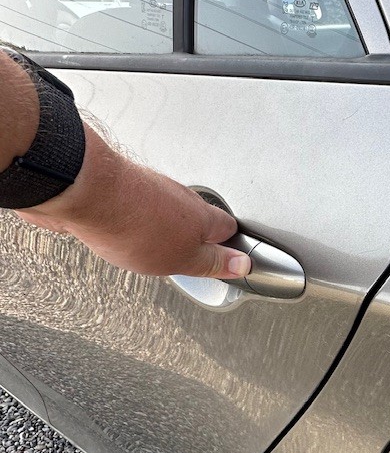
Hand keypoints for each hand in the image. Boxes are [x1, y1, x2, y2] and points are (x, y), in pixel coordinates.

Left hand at [16, 126, 251, 278]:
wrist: (86, 192)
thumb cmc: (134, 225)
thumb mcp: (181, 259)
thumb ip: (211, 262)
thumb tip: (241, 264)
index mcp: (202, 216)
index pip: (228, 228)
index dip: (230, 245)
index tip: (231, 257)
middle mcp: (181, 197)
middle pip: (199, 216)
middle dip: (198, 234)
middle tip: (196, 255)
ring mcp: (152, 188)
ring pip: (170, 209)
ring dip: (168, 226)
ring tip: (161, 247)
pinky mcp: (123, 187)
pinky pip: (140, 205)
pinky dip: (141, 219)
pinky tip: (129, 233)